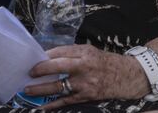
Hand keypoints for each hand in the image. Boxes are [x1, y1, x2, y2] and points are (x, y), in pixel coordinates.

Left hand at [24, 44, 146, 108]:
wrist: (129, 76)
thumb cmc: (106, 62)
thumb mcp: (89, 51)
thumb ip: (71, 53)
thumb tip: (49, 57)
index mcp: (83, 52)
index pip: (59, 52)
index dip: (44, 56)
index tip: (33, 59)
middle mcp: (84, 67)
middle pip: (57, 66)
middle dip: (40, 69)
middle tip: (29, 72)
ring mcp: (85, 83)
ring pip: (59, 86)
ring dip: (41, 89)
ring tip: (28, 90)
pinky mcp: (87, 96)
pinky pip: (66, 101)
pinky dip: (53, 105)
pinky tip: (43, 107)